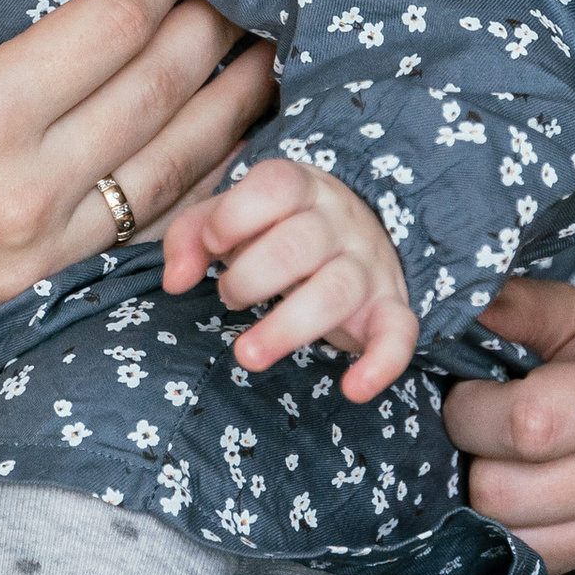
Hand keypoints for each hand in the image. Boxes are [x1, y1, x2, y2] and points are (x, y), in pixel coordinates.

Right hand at [0, 0, 279, 336]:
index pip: (117, 24)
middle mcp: (22, 188)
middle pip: (162, 90)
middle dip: (213, 25)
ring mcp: (36, 245)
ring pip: (174, 165)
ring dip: (233, 103)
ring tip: (267, 47)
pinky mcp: (35, 279)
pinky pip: (142, 223)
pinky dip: (197, 175)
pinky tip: (223, 133)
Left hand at [162, 160, 419, 402]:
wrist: (356, 236)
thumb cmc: (275, 230)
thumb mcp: (231, 220)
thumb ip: (191, 236)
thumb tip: (175, 281)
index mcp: (301, 188)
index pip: (277, 185)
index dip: (235, 215)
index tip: (213, 242)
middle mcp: (340, 222)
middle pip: (299, 245)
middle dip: (249, 278)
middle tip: (229, 296)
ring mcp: (368, 265)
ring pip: (336, 291)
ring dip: (286, 328)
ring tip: (245, 356)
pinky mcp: (389, 308)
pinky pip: (399, 333)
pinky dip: (382, 364)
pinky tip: (352, 389)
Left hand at [444, 275, 574, 571]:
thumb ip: (515, 308)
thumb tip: (437, 311)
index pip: (527, 423)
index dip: (471, 412)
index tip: (469, 397)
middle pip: (507, 493)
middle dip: (474, 460)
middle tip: (486, 434)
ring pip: (516, 540)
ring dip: (494, 506)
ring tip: (513, 465)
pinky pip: (541, 566)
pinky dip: (520, 536)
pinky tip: (535, 500)